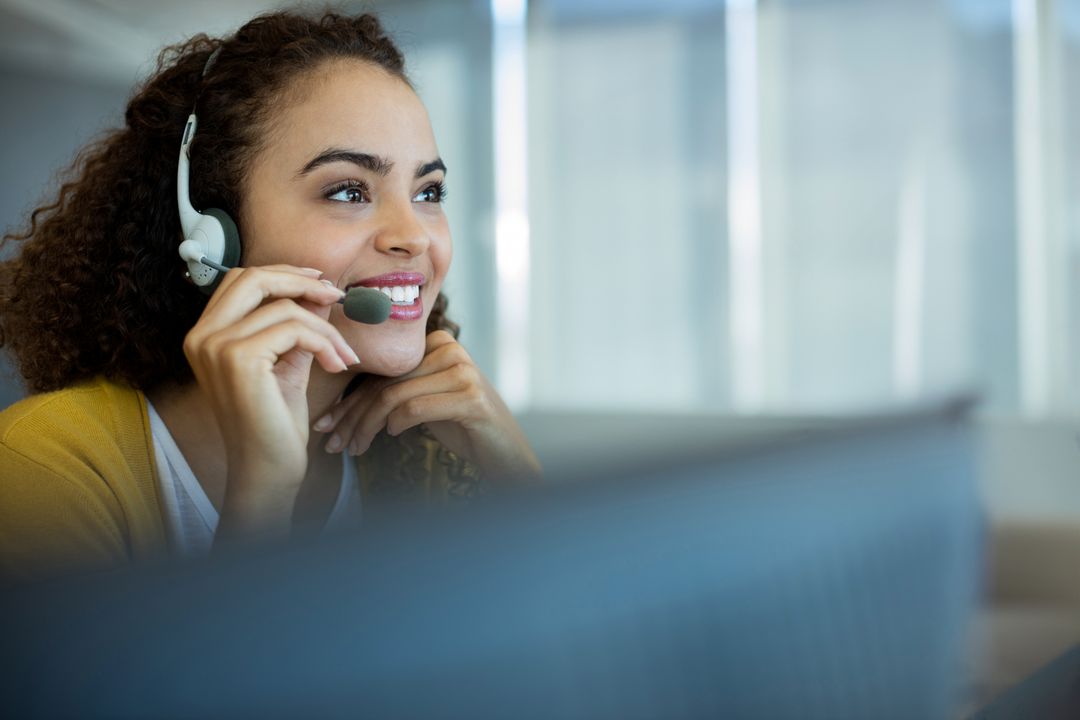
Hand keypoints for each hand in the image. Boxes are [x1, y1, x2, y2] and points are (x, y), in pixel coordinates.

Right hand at [182, 265, 358, 531]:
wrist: (267, 467)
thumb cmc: (275, 420)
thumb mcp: (288, 362)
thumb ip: (297, 325)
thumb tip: (320, 290)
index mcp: (205, 335)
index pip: (241, 280)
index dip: (283, 274)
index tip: (320, 285)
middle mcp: (201, 336)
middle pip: (253, 278)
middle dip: (301, 281)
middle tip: (336, 296)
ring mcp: (216, 346)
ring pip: (285, 308)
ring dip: (326, 328)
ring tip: (343, 355)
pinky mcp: (238, 359)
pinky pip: (295, 329)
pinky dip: (325, 343)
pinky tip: (336, 366)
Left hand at [314, 331, 540, 482]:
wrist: (507, 452)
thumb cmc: (463, 427)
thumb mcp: (427, 402)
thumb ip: (398, 391)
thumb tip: (342, 405)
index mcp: (438, 344)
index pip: (382, 372)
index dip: (349, 399)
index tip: (326, 424)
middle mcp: (451, 350)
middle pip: (385, 383)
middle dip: (352, 416)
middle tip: (330, 442)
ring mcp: (463, 371)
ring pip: (395, 396)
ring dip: (366, 427)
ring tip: (353, 449)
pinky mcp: (471, 397)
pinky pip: (415, 408)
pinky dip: (397, 424)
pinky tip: (391, 436)